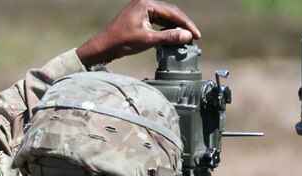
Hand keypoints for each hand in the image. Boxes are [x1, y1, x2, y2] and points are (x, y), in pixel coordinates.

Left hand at [77, 0, 200, 67]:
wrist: (104, 45)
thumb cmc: (122, 41)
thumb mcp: (148, 40)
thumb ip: (168, 37)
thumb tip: (187, 36)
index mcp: (147, 3)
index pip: (173, 12)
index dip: (187, 24)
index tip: (197, 35)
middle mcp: (145, 2)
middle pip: (171, 12)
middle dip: (183, 24)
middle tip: (195, 36)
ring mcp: (142, 8)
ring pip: (165, 16)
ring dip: (176, 26)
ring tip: (186, 37)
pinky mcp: (140, 15)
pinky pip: (158, 19)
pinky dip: (166, 27)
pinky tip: (172, 35)